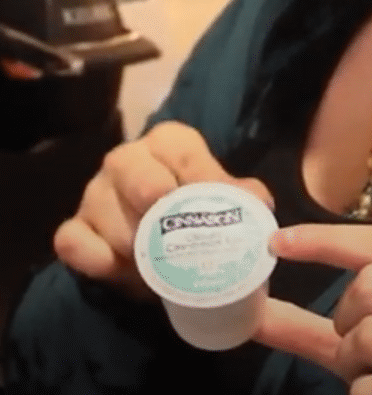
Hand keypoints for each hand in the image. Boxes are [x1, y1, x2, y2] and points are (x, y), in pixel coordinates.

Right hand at [53, 120, 273, 296]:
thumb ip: (242, 196)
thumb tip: (258, 204)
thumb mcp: (220, 200)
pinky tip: (119, 269)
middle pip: (131, 168)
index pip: (182, 149)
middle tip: (173, 232)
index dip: (199, 176)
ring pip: (103, 208)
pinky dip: (95, 259)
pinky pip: (72, 241)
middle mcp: (126, 158)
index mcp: (168, 142)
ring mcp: (94, 192)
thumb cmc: (194, 212)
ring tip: (157, 265)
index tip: (212, 207)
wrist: (160, 249)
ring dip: (132, 242)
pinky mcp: (73, 228)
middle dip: (153, 201)